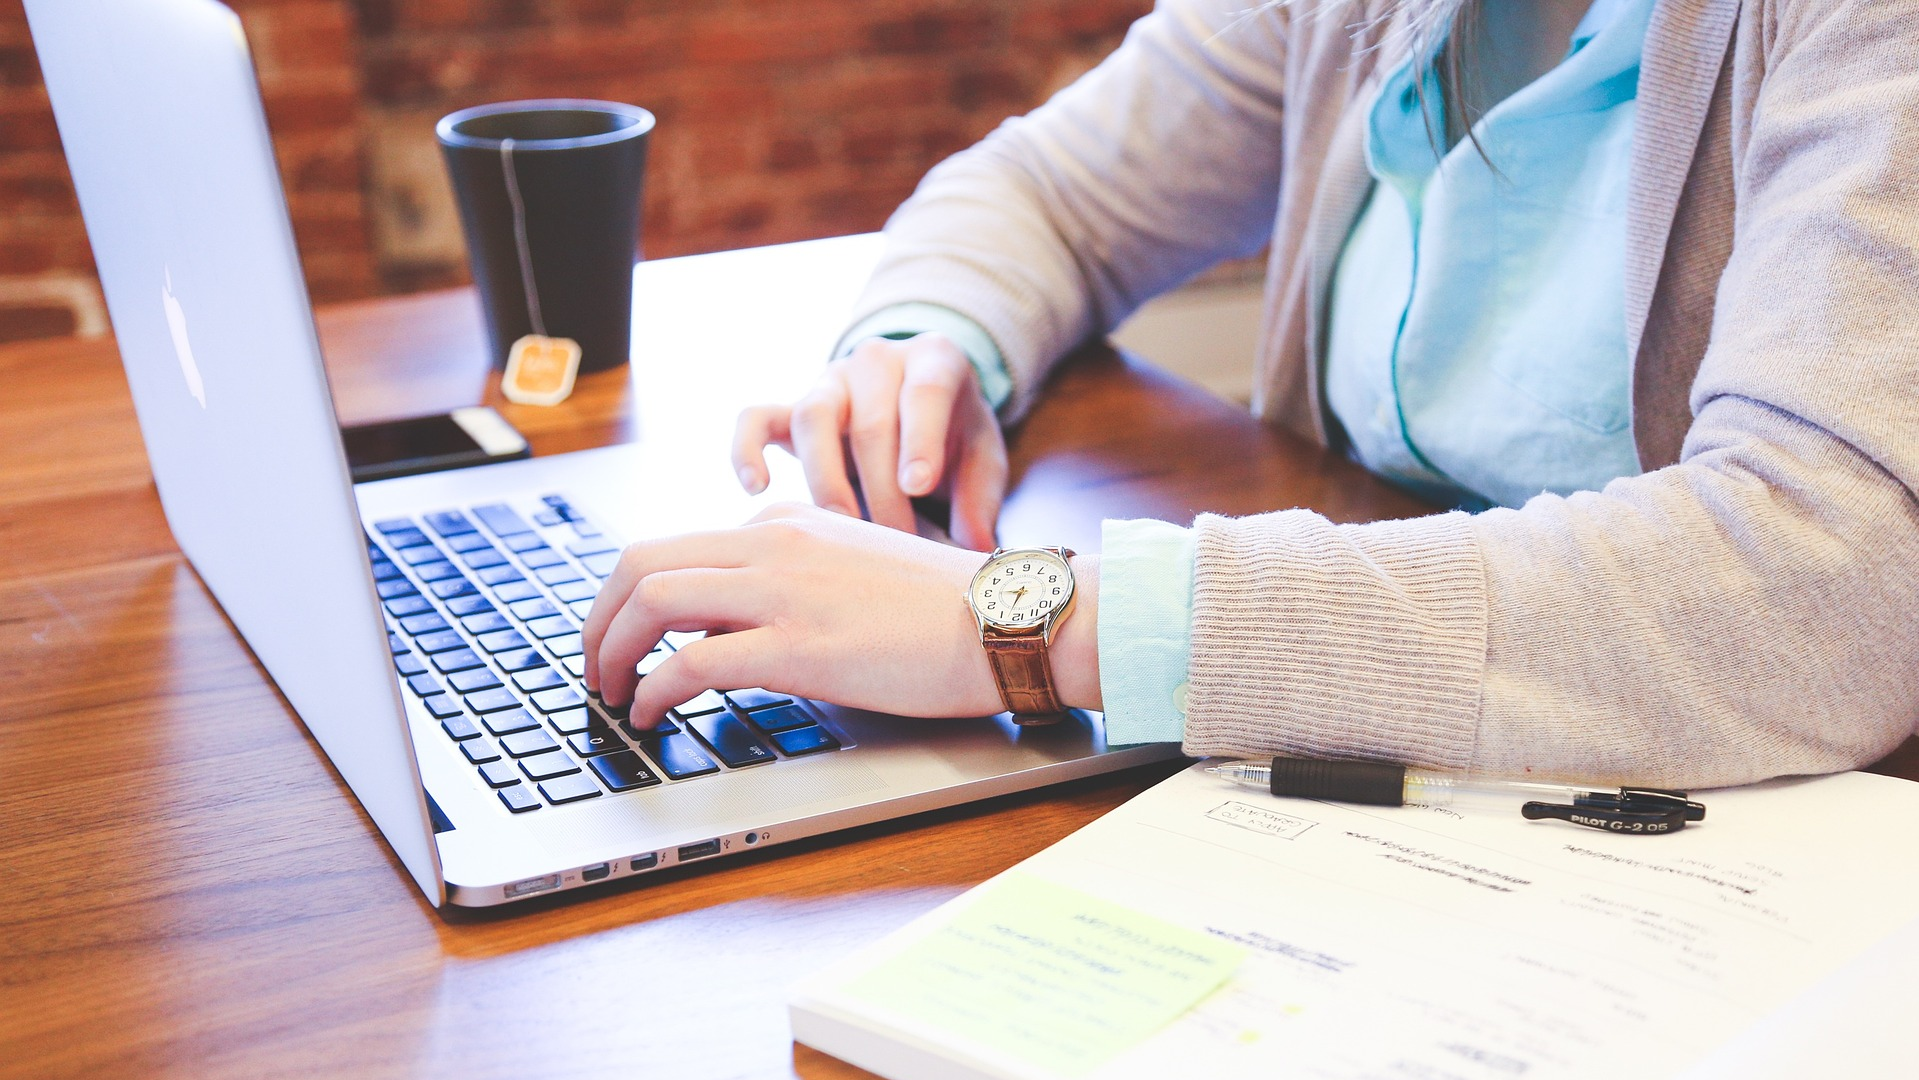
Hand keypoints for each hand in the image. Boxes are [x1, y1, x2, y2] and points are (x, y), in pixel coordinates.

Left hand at [580, 503, 1101, 722]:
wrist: (1005, 619)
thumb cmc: (945, 609)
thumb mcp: (855, 569)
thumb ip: (796, 579)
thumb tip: (739, 625)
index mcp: (787, 524)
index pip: (678, 548)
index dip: (631, 599)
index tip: (623, 638)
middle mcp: (773, 543)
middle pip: (641, 562)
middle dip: (598, 618)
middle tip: (593, 666)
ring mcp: (783, 591)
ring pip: (652, 600)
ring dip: (611, 651)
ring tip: (609, 693)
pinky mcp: (797, 646)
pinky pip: (691, 661)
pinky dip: (653, 690)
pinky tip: (651, 716)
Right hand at [731, 333, 1006, 550]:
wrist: (920, 404)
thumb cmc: (955, 436)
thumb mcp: (983, 458)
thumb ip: (980, 498)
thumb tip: (975, 548)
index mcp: (934, 360)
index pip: (924, 391)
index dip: (920, 439)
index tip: (917, 485)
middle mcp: (877, 360)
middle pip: (869, 421)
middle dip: (882, 489)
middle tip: (896, 542)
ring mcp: (830, 381)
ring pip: (812, 417)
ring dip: (827, 480)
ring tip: (843, 529)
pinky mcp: (791, 407)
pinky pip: (756, 418)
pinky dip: (747, 449)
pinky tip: (756, 489)